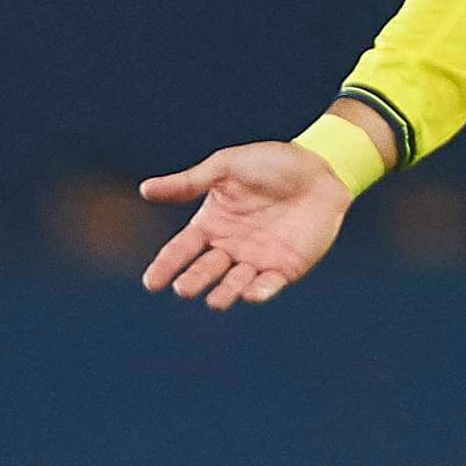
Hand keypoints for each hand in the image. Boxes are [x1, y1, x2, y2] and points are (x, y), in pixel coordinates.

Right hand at [139, 138, 352, 310]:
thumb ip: (189, 182)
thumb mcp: (226, 167)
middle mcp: (230, 247)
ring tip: (215, 301)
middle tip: (184, 289)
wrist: (320, 169)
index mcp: (211, 224)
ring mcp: (257, 260)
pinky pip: (269, 285)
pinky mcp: (286, 268)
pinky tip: (251, 294)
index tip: (152, 282)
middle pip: (205, 270)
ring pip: (235, 283)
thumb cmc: (271, 164)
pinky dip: (260, 292)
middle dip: (195, 280)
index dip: (166, 265)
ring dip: (225, 293)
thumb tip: (145, 190)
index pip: (181, 249)